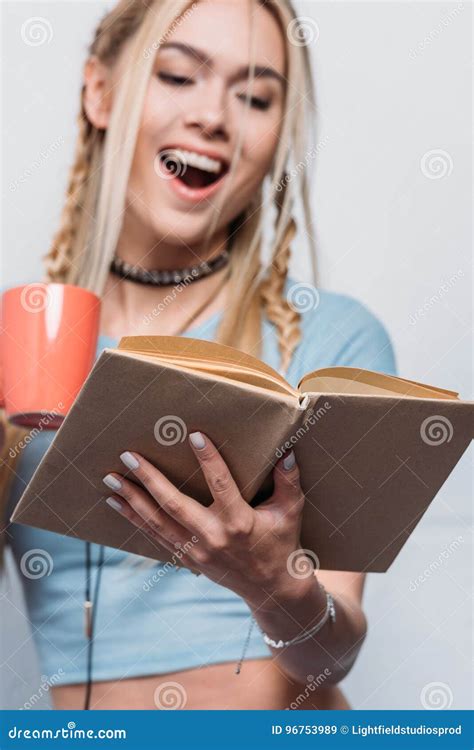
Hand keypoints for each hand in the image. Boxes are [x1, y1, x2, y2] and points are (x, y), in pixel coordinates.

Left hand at [102, 430, 314, 608]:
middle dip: (149, 479)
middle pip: (174, 504)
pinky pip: (154, 537)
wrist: (271, 589)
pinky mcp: (186, 559)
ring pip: (157, 522)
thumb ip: (289, 482)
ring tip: (110, 479)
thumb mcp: (290, 512)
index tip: (193, 434)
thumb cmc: (281, 543)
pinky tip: (117, 503)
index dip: (208, 459)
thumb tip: (287, 451)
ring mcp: (196, 551)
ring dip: (131, 500)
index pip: (221, 484)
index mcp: (240, 522)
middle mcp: (213, 537)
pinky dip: (134, 519)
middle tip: (128, 456)